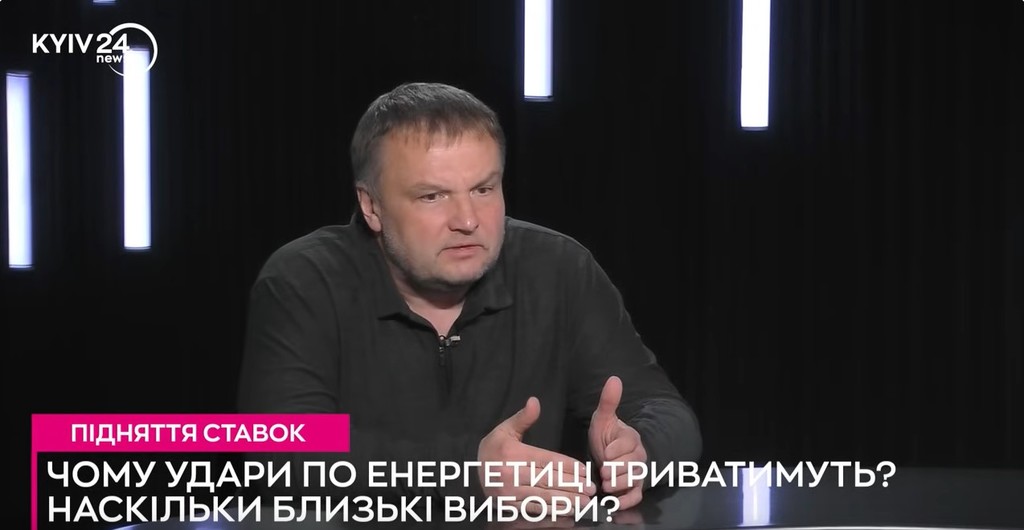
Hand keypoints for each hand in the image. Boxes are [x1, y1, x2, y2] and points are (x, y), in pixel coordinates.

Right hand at [479, 397, 595, 511]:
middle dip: (572, 485)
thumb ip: (522, 418)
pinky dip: (552, 515)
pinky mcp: (508, 509)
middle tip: (591, 488)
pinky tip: (568, 515)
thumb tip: (535, 401)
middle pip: (547, 481)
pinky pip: (534, 513)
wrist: (468, 473)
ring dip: (566, 502)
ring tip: (584, 501)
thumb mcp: (504, 430)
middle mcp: (510, 475)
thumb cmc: (492, 450)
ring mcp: (508, 495)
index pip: (546, 461)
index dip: (568, 467)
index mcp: (512, 455)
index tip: (585, 470)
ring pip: (543, 499)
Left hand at [588, 376, 646, 509]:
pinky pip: (636, 496)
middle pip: (633, 464)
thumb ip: (608, 401)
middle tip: (603, 472)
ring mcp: (637, 473)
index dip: (616, 449)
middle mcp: (638, 456)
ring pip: (635, 480)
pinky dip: (627, 502)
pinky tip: (615, 504)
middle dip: (618, 469)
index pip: (628, 443)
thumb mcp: (603, 419)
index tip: (605, 453)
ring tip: (606, 486)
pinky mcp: (635, 488)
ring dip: (621, 484)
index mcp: (631, 438)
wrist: (609, 454)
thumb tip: (614, 379)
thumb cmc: (606, 436)